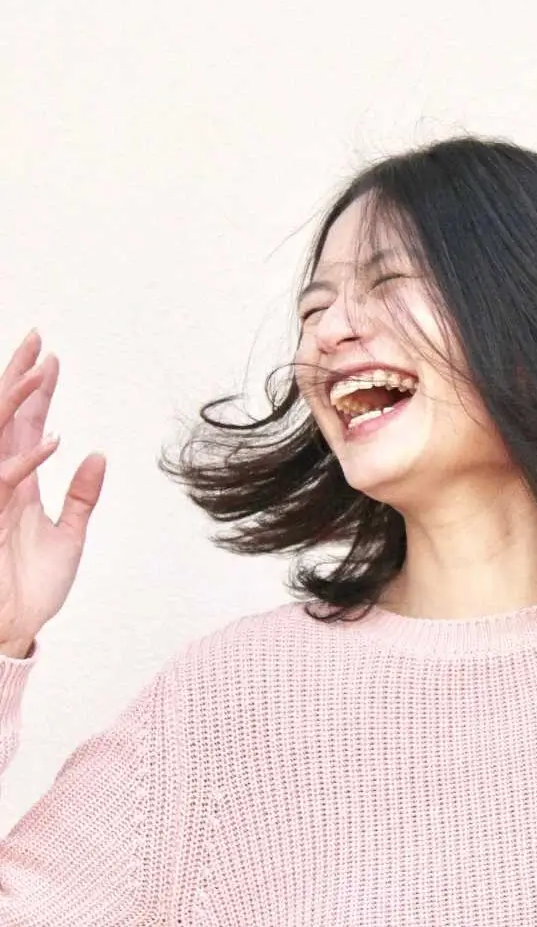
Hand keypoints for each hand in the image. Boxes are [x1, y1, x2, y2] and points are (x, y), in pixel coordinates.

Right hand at [0, 330, 105, 650]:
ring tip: (41, 369)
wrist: (12, 628)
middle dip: (20, 378)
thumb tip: (98, 454)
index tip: (51, 356)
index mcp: (20, 482)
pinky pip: (5, 484)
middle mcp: (3, 482)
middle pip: (9, 419)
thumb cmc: (33, 586)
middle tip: (37, 338)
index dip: (40, 391)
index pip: (29, 424)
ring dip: (21, 404)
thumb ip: (83, 496)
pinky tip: (52, 439)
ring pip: (1, 439)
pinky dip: (29, 463)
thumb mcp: (70, 536)